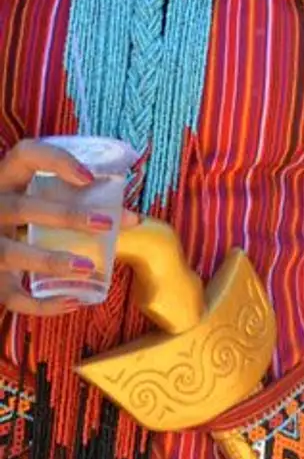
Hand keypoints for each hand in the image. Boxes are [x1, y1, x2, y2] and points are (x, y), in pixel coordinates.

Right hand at [0, 140, 128, 316]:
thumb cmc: (26, 221)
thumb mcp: (41, 204)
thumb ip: (82, 206)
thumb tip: (135, 219)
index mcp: (5, 181)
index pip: (25, 155)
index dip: (55, 161)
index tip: (89, 176)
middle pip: (22, 208)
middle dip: (65, 215)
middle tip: (106, 223)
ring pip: (10, 254)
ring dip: (50, 260)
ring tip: (88, 267)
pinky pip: (11, 296)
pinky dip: (41, 304)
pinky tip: (72, 302)